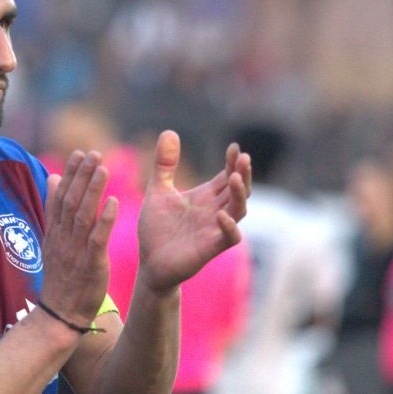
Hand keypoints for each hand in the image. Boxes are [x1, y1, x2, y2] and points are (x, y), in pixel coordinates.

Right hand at [40, 149, 119, 324]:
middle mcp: (63, 238)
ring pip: (83, 216)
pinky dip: (104, 220)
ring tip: (102, 168)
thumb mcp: (53, 242)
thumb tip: (53, 177)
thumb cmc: (61, 277)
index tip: (79, 153)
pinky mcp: (90, 265)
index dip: (70, 174)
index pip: (61, 197)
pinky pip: (97, 240)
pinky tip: (113, 202)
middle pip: (71, 202)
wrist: (60, 314)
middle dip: (81, 176)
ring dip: (92, 191)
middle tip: (92, 153)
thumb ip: (54, 210)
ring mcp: (75, 252)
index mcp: (55, 232)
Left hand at [136, 132, 250, 295]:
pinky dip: (229, 227)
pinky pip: (229, 238)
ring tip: (234, 177)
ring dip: (239, 194)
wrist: (149, 262)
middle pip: (238, 190)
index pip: (226, 176)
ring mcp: (215, 230)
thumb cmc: (156, 229)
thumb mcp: (158, 190)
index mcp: (205, 197)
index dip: (232, 163)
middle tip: (243, 157)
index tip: (234, 147)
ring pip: (238, 210)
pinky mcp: (210, 248)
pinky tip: (221, 215)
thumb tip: (169, 131)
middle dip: (242, 174)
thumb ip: (165, 164)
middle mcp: (215, 211)